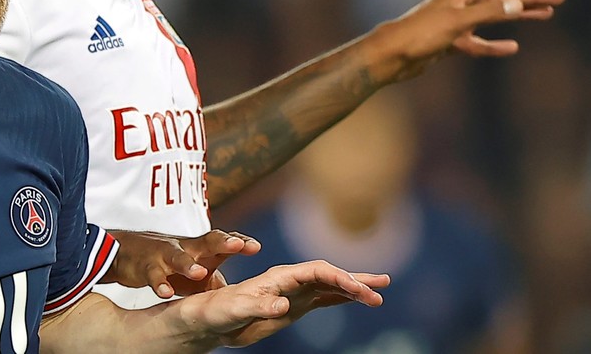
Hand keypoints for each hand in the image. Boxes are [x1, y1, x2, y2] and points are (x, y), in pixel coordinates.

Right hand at [105, 229, 260, 298]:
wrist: (125, 251)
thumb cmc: (167, 262)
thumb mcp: (193, 270)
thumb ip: (215, 282)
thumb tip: (241, 300)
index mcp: (200, 250)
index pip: (223, 242)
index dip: (239, 242)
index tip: (255, 246)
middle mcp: (186, 249)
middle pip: (207, 241)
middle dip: (223, 242)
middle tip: (237, 246)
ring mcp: (165, 256)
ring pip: (178, 257)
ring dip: (188, 264)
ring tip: (200, 273)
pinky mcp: (146, 267)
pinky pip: (153, 275)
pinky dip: (159, 283)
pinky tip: (165, 293)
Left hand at [184, 260, 389, 347]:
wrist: (208, 319)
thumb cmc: (216, 311)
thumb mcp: (234, 310)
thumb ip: (257, 305)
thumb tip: (283, 305)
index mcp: (278, 276)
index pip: (316, 271)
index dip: (339, 277)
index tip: (359, 290)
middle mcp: (289, 279)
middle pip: (329, 274)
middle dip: (355, 280)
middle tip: (382, 287)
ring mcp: (293, 291)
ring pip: (330, 285)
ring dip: (354, 288)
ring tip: (380, 292)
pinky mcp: (294, 304)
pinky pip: (324, 298)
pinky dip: (343, 297)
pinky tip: (358, 299)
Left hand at [369, 0, 565, 83]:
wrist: (390, 56)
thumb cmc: (419, 35)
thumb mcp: (458, 22)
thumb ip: (489, 12)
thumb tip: (520, 1)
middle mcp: (459, 2)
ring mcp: (454, 21)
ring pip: (493, 15)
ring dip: (518, 14)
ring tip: (545, 15)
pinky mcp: (449, 41)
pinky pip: (478, 41)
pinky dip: (495, 44)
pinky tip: (512, 48)